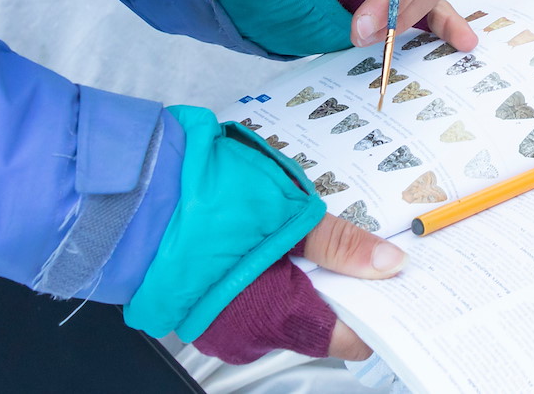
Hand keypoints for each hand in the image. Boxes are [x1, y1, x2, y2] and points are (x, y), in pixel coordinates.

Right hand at [193, 211, 404, 363]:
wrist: (134, 196)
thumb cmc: (203, 203)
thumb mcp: (288, 215)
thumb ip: (341, 245)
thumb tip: (388, 264)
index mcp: (276, 318)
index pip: (350, 337)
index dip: (380, 309)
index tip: (399, 282)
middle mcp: (251, 336)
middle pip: (322, 321)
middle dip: (346, 286)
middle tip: (366, 247)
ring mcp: (226, 327)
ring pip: (292, 310)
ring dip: (312, 278)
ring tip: (316, 238)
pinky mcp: (210, 311)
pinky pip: (260, 302)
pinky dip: (279, 277)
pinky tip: (281, 245)